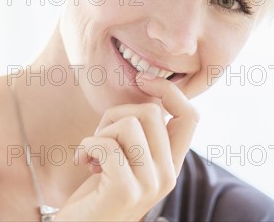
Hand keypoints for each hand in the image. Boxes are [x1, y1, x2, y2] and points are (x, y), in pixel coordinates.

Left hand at [56, 72, 199, 220]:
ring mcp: (149, 185)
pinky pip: (105, 143)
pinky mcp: (125, 190)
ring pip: (128, 123)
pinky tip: (82, 163)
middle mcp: (168, 175)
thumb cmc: (97, 193)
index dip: (168, 90)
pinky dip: (85, 146)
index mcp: (171, 165)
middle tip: (100, 139)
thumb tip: (148, 92)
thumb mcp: (127, 161)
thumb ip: (141, 136)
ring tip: (92, 155)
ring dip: (99, 133)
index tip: (142, 80)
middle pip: (151, 112)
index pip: (190, 116)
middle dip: (115, 115)